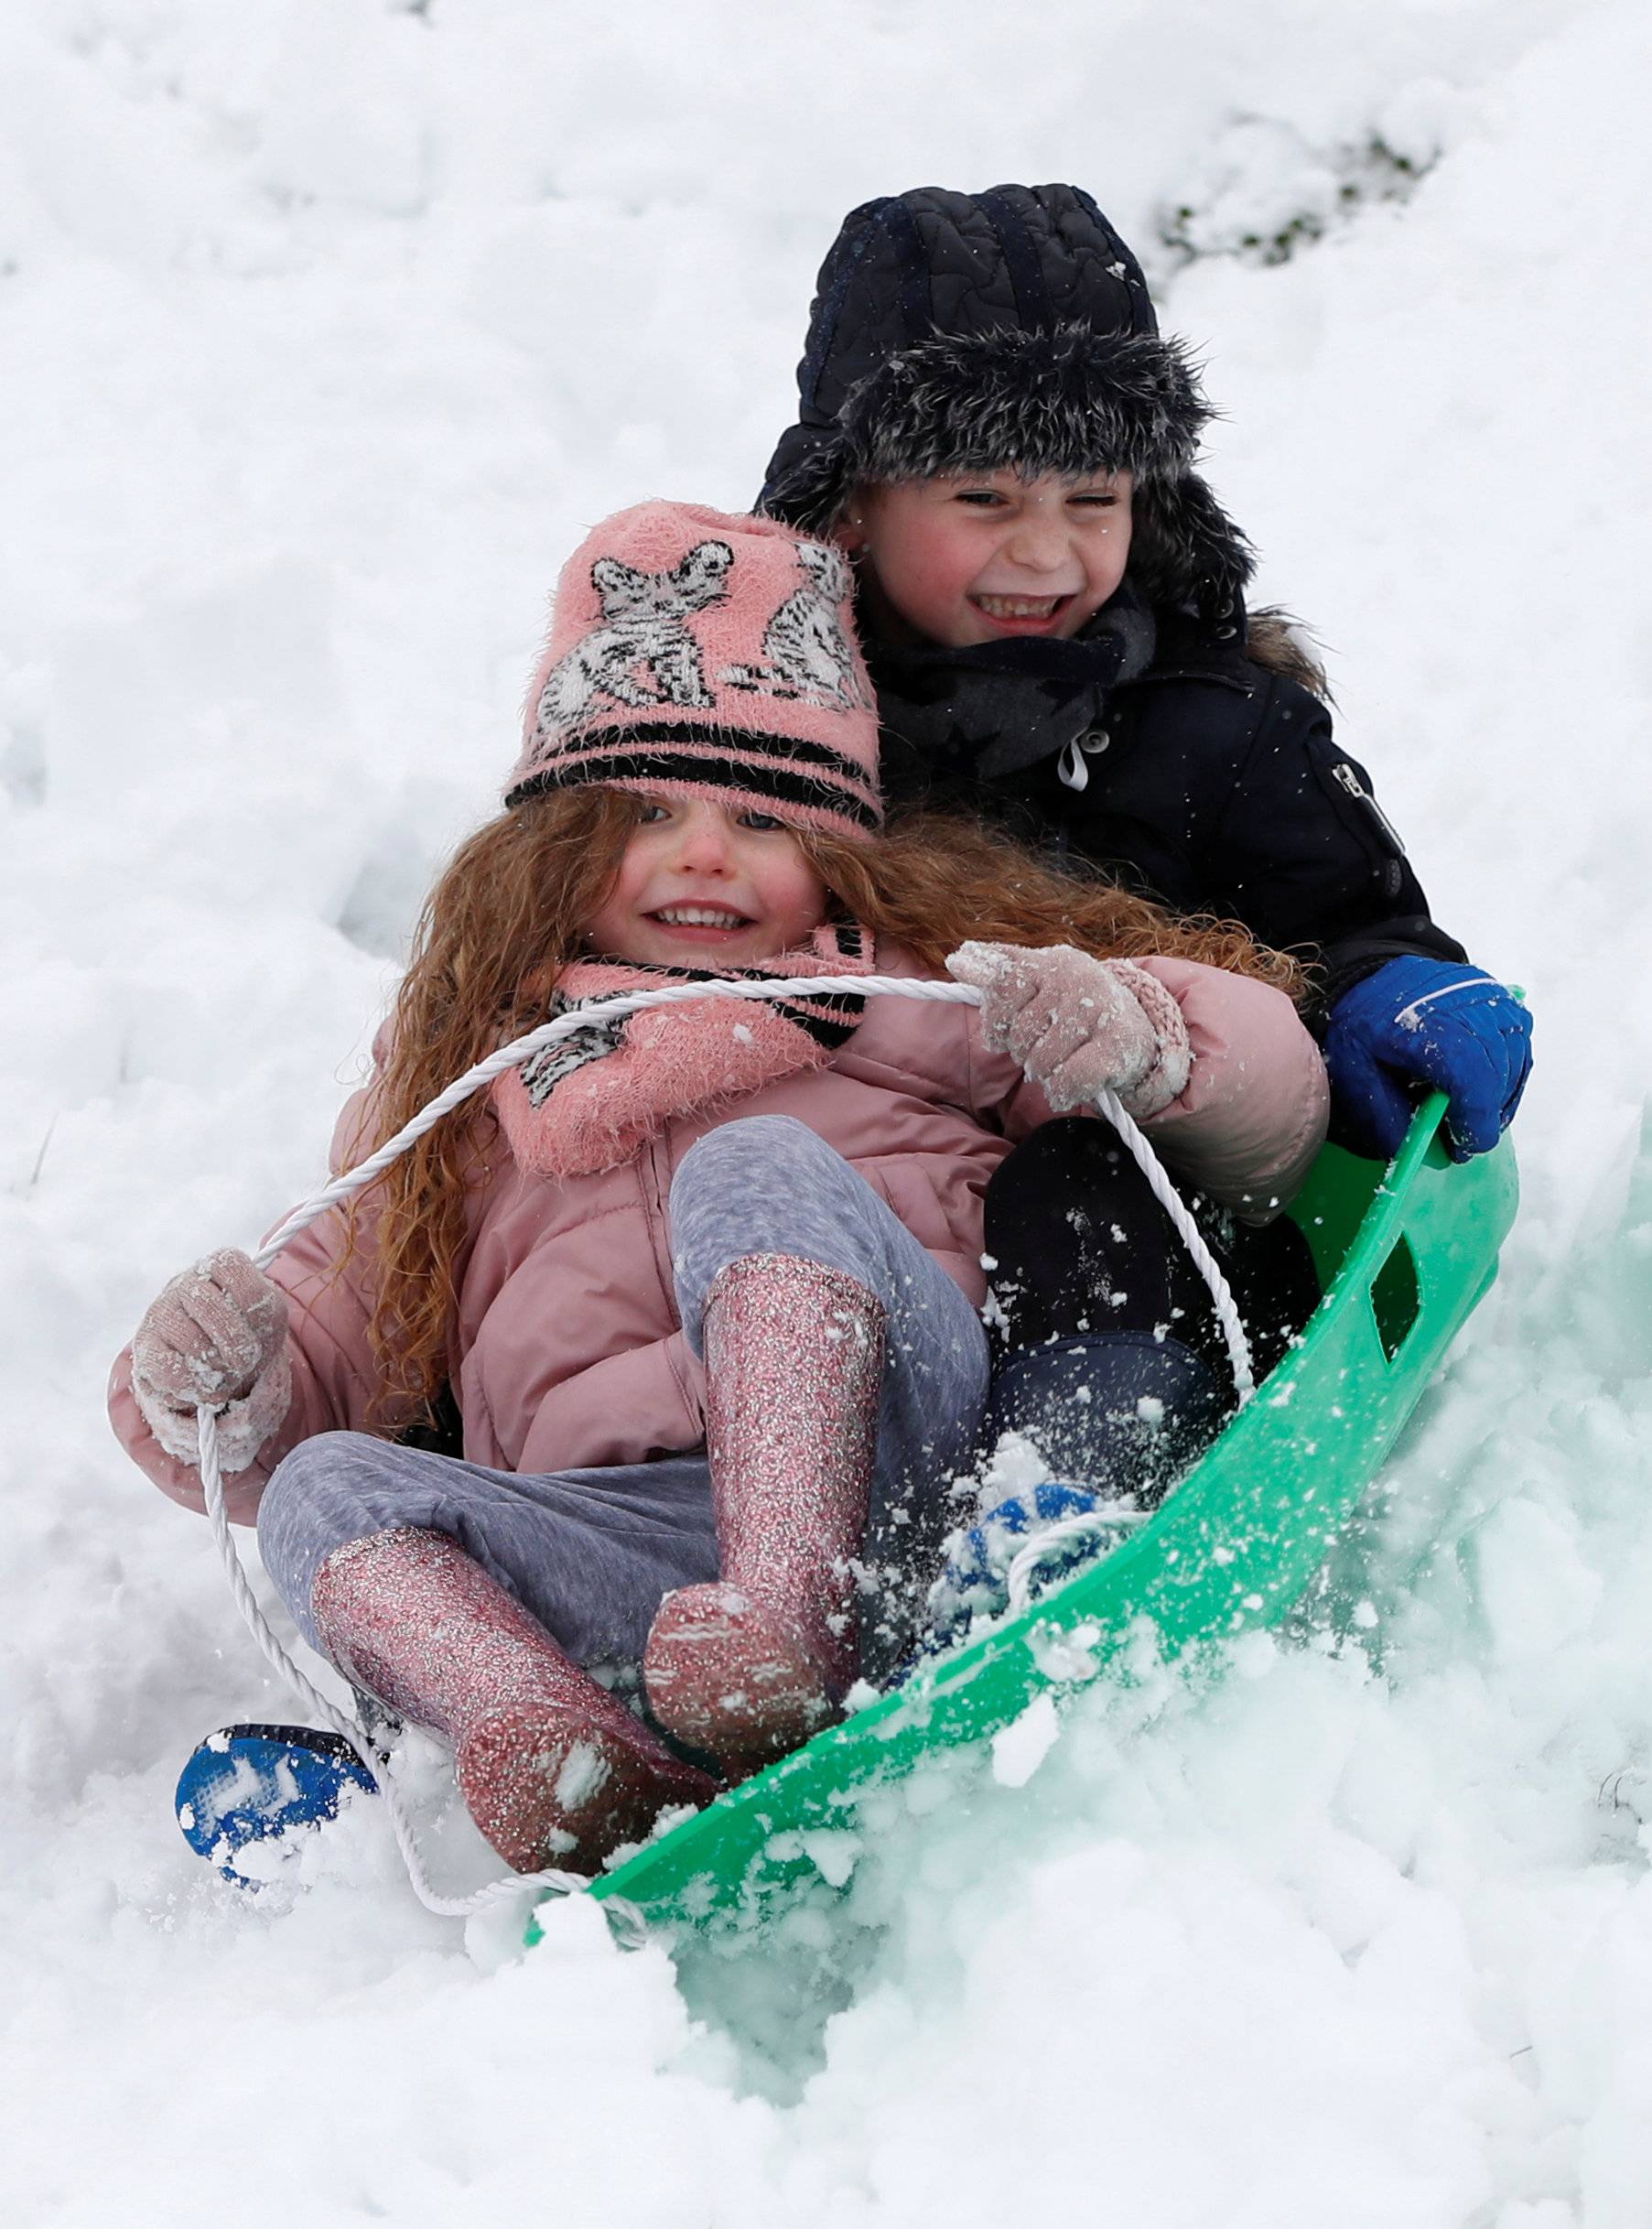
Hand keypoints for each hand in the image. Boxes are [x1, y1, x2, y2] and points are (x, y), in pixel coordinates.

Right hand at [131, 1248, 288, 1412]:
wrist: (217, 1363)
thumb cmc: (245, 1333)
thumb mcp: (268, 1320)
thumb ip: (266, 1313)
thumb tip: (254, 1320)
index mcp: (220, 1266)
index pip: (236, 1274)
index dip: (253, 1310)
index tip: (260, 1333)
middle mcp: (186, 1282)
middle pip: (210, 1308)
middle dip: (235, 1346)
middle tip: (243, 1364)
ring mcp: (161, 1311)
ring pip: (190, 1340)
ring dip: (215, 1368)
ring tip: (223, 1375)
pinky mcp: (145, 1345)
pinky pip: (167, 1368)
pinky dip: (192, 1385)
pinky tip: (202, 1386)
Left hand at [946, 942, 1191, 1118]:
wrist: (1136, 1030)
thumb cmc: (1072, 1006)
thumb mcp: (1036, 981)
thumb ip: (997, 969)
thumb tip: (957, 959)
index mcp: (1052, 962)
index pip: (1002, 986)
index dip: (996, 1021)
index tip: (1002, 1035)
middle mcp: (1079, 979)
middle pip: (1020, 1034)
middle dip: (1023, 1051)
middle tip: (1043, 1048)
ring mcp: (1101, 1010)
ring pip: (1041, 1062)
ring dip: (1044, 1074)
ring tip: (1060, 1062)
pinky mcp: (1118, 1046)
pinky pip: (1068, 1080)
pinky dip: (1062, 1091)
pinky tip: (1067, 1087)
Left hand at [1325, 957, 1531, 1162]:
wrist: (1374, 981)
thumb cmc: (1362, 1032)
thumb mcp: (1355, 1078)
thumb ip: (1390, 1120)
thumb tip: (1434, 1156)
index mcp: (1419, 1021)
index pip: (1468, 1070)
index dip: (1474, 1114)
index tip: (1465, 1146)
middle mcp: (1463, 1002)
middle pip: (1495, 1069)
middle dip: (1484, 1115)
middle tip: (1463, 1141)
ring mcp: (1488, 997)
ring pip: (1514, 1059)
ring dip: (1499, 1099)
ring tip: (1472, 1119)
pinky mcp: (1502, 1000)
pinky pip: (1520, 1046)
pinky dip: (1508, 1078)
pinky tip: (1485, 1096)